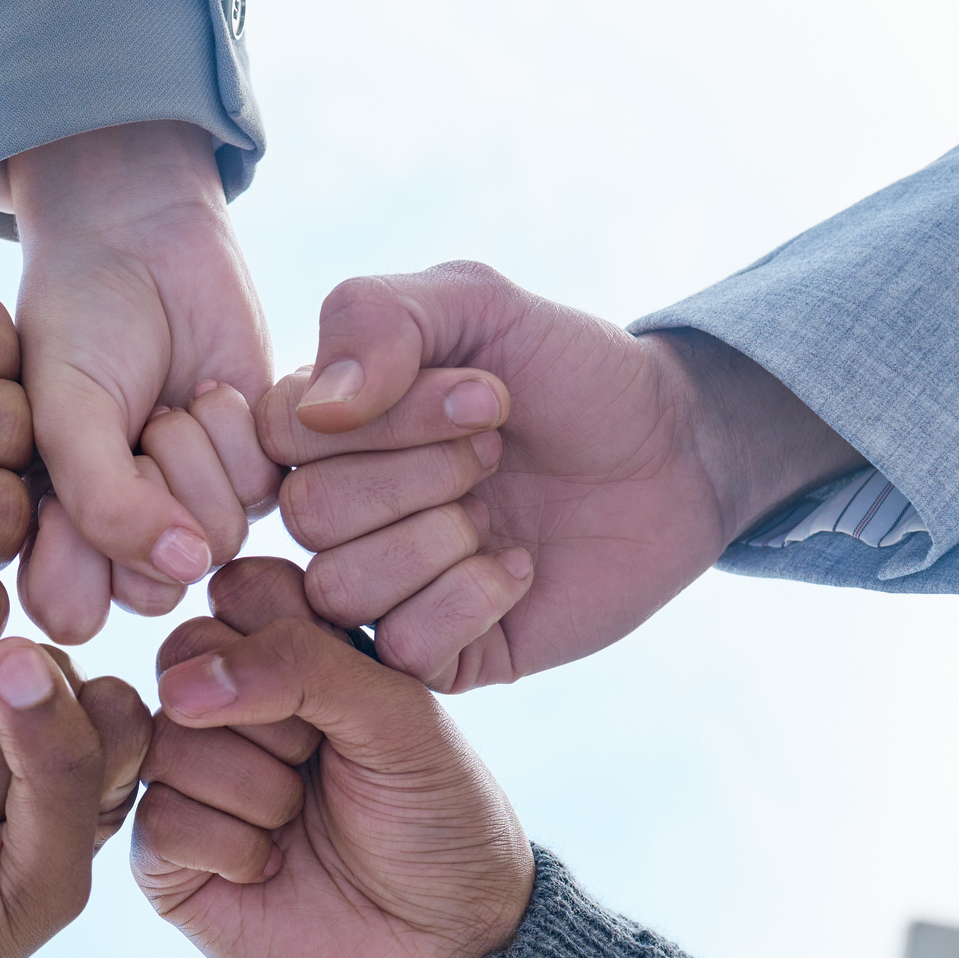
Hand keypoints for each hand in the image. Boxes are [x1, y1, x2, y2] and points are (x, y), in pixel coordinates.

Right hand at [6, 121, 280, 643]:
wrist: (142, 238)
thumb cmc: (80, 322)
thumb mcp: (64, 408)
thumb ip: (102, 502)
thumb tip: (189, 567)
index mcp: (58, 542)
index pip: (74, 611)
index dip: (77, 545)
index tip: (62, 462)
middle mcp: (129, 543)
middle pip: (157, 586)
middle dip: (144, 487)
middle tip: (128, 421)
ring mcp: (197, 511)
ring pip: (218, 538)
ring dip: (192, 452)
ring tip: (168, 401)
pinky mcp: (258, 473)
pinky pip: (263, 490)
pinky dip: (235, 428)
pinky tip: (209, 390)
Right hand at [131, 559, 533, 957]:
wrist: (450, 946)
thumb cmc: (436, 820)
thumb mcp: (399, 717)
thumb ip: (304, 665)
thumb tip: (179, 687)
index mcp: (289, 657)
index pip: (237, 592)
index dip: (280, 635)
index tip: (342, 693)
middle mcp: (228, 711)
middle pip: (185, 658)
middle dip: (266, 715)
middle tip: (319, 760)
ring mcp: (190, 783)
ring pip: (167, 740)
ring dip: (256, 787)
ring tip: (302, 820)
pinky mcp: (167, 860)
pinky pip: (158, 819)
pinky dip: (231, 847)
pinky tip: (271, 869)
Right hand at [258, 263, 862, 689]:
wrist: (677, 454)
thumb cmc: (571, 374)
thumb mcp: (477, 302)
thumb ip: (374, 317)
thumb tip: (317, 407)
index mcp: (328, 431)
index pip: (281, 435)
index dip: (383, 419)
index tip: (484, 389)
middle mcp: (340, 513)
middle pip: (309, 515)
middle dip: (422, 473)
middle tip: (496, 451)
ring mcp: (382, 590)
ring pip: (342, 586)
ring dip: (441, 538)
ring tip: (501, 512)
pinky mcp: (436, 655)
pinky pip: (403, 646)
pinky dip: (473, 598)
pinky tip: (522, 567)